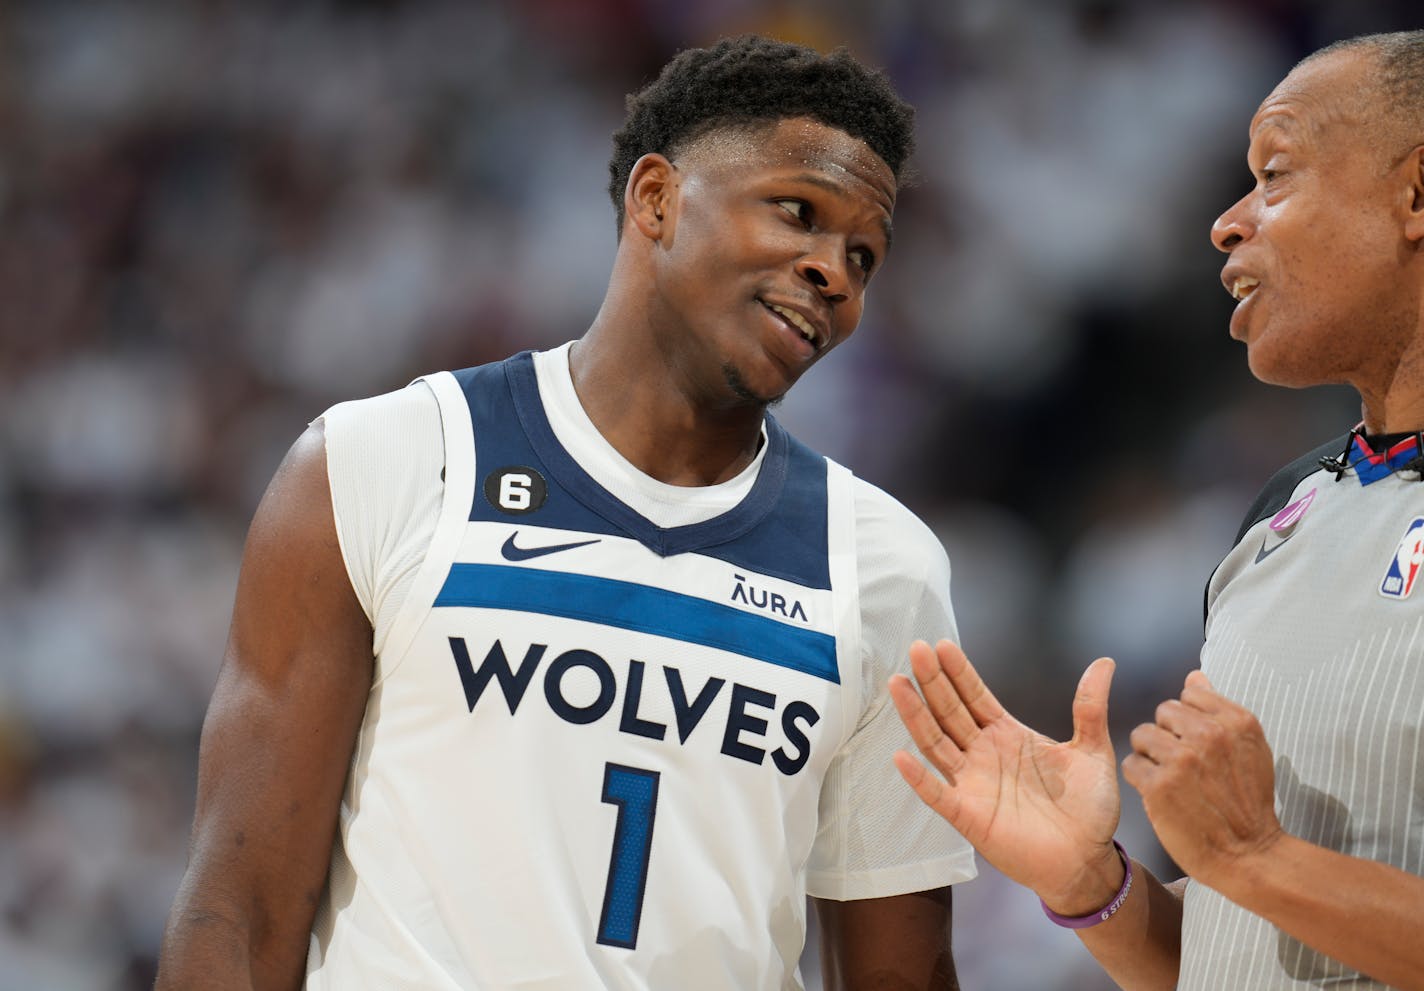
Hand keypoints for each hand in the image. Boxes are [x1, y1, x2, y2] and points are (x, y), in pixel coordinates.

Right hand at [890, 640, 1124, 913]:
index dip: (959, 672)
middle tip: (916, 649)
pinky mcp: (967, 815)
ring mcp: (971, 784)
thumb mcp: (1093, 751)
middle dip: (933, 681)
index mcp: (1008, 735)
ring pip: (936, 743)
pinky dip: (919, 778)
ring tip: (898, 684)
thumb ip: (1090, 708)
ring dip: (916, 715)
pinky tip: (901, 756)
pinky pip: (937, 794)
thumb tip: (1104, 662)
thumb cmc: (1089, 809)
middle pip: (950, 711)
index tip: (942, 645)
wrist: (1087, 861)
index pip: (975, 696)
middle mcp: (982, 754)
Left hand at [1122, 670, 1283, 891]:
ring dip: (1150, 756)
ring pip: (1142, 735)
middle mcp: (1208, 735)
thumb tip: (1195, 676)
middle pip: (1162, 713)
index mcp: (1235, 721)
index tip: (1197, 743)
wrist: (1248, 853)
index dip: (1188, 720)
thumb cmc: (1248, 802)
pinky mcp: (1159, 784)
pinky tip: (1160, 794)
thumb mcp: (1249, 747)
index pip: (1189, 694)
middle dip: (1168, 735)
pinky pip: (1132, 764)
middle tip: (1184, 764)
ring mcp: (1182, 759)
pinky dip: (1141, 779)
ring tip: (1171, 778)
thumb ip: (1219, 709)